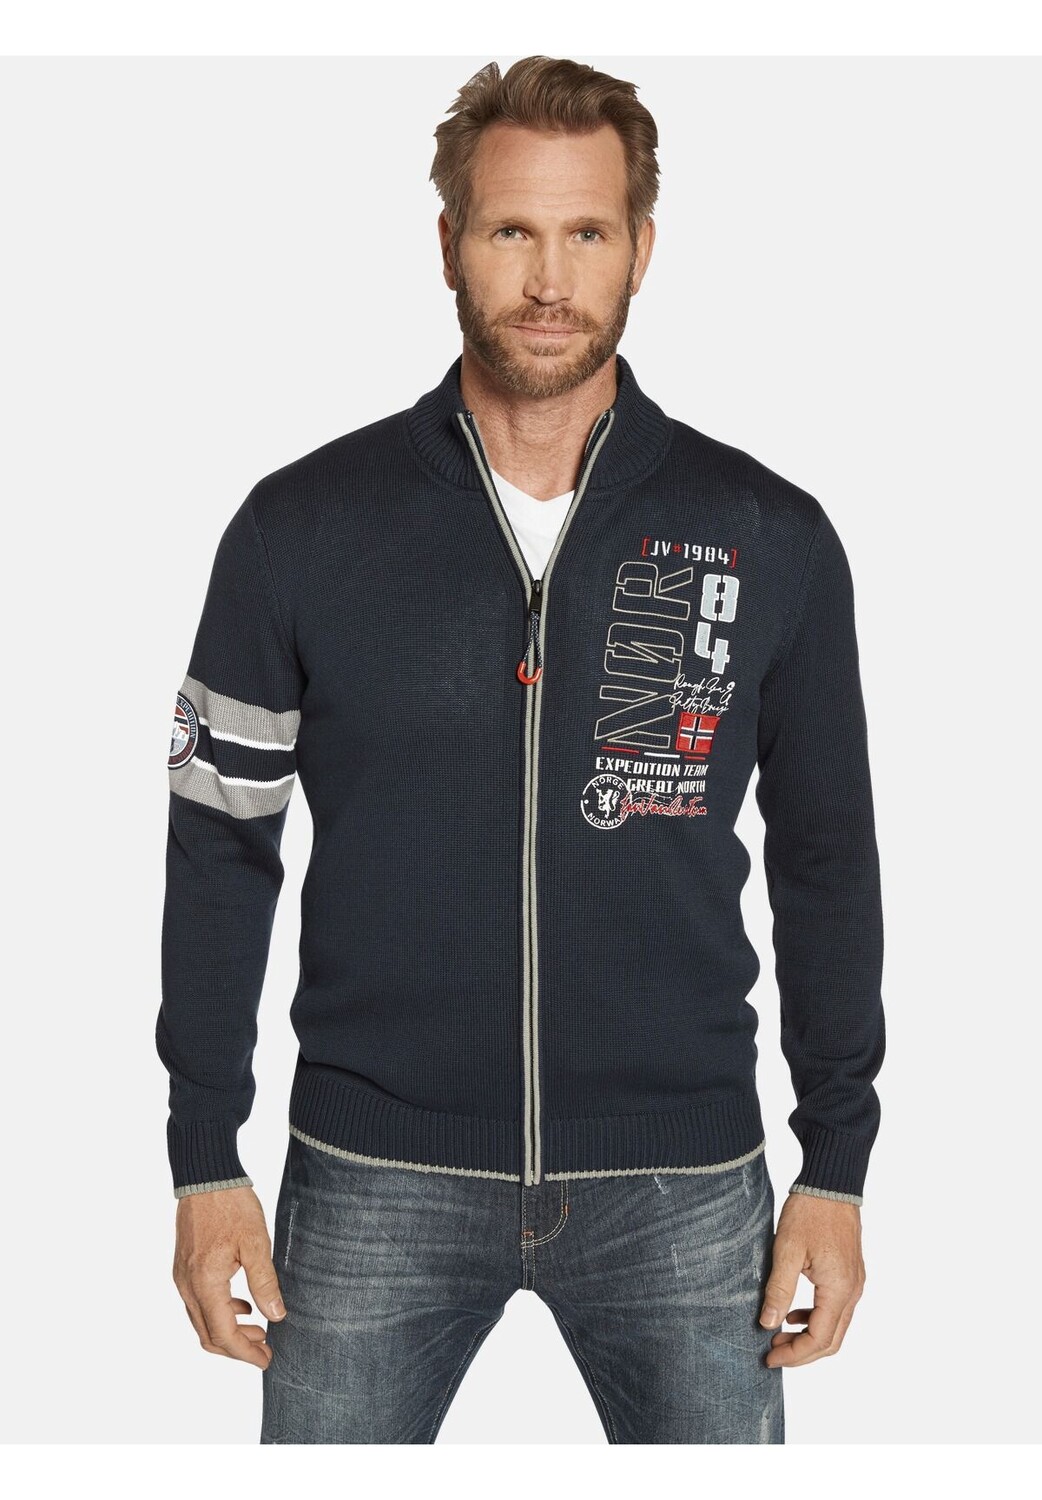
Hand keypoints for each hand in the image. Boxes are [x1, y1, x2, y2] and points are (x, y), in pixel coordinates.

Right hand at [172, 1185, 286, 1368]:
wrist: (205, 1177)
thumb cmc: (231, 1205)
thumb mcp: (256, 1243)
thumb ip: (265, 1282)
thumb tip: (276, 1316)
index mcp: (205, 1284)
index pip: (223, 1335)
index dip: (245, 1353)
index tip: (266, 1359)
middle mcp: (188, 1287)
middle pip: (208, 1335)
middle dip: (237, 1348)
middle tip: (265, 1349)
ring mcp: (182, 1278)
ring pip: (202, 1321)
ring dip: (228, 1331)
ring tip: (259, 1328)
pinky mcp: (184, 1268)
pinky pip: (198, 1303)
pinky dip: (220, 1312)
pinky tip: (243, 1305)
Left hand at [758, 1191, 865, 1367]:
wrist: (831, 1183)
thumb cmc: (809, 1212)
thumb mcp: (787, 1250)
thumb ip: (779, 1290)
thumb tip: (768, 1324)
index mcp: (839, 1290)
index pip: (819, 1340)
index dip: (794, 1355)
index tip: (769, 1357)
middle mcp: (853, 1291)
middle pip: (831, 1340)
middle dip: (802, 1352)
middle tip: (772, 1353)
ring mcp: (855, 1283)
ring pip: (836, 1327)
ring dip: (809, 1337)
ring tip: (779, 1335)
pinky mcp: (851, 1274)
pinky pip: (837, 1309)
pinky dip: (816, 1319)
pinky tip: (794, 1314)